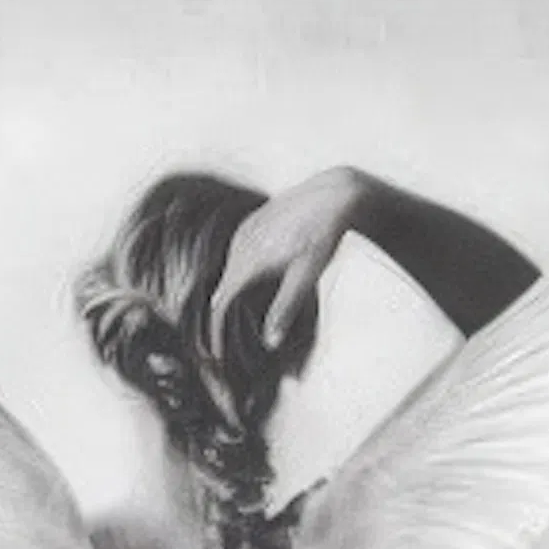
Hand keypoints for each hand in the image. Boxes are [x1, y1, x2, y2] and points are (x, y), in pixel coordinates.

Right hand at [218, 167, 371, 356]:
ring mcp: (243, 231)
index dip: (216, 331)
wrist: (331, 194)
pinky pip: (236, 256)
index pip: (221, 304)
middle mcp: (240, 245)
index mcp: (249, 261)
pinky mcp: (251, 223)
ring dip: (231, 295)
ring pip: (228, 272)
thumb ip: (285, 307)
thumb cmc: (322, 236)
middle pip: (221, 290)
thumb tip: (271, 343)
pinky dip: (238, 276)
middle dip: (221, 318)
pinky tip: (252, 285)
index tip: (218, 354)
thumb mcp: (307, 275)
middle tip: (226, 344)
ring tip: (236, 320)